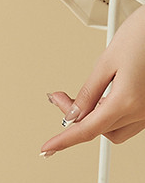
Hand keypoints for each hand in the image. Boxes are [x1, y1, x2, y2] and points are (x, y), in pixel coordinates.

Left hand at [42, 4, 144, 155]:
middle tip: (60, 97)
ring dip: (96, 117)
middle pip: (101, 130)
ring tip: (84, 95)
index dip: (64, 140)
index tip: (47, 148)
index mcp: (127, 101)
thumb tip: (73, 113)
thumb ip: (88, 92)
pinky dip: (112, 112)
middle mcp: (143, 111)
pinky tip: (104, 96)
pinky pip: (129, 119)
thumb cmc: (143, 35)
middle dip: (78, 118)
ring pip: (116, 128)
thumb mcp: (107, 61)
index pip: (88, 130)